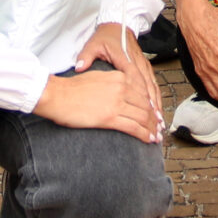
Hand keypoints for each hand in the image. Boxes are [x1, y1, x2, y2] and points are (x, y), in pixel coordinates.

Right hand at [35, 62, 161, 140]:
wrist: (58, 95)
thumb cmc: (72, 88)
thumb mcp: (97, 78)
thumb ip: (112, 84)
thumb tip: (120, 94)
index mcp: (119, 77)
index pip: (142, 92)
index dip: (150, 105)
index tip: (154, 113)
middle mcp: (122, 88)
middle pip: (145, 105)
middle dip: (154, 118)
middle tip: (159, 127)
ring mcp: (117, 103)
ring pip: (143, 117)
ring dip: (152, 128)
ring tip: (156, 136)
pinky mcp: (110, 117)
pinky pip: (133, 127)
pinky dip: (144, 134)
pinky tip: (148, 139)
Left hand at [73, 23, 161, 126]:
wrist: (116, 25)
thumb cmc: (105, 37)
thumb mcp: (93, 45)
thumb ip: (86, 56)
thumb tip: (80, 66)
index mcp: (125, 58)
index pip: (136, 79)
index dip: (142, 95)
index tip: (146, 110)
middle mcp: (137, 62)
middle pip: (147, 86)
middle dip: (153, 105)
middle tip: (156, 123)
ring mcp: (143, 64)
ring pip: (152, 85)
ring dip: (156, 103)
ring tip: (159, 120)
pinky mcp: (145, 65)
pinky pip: (152, 83)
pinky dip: (156, 96)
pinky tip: (157, 108)